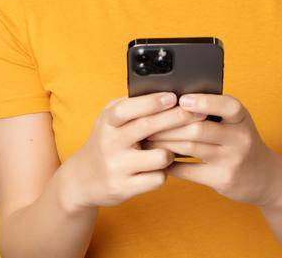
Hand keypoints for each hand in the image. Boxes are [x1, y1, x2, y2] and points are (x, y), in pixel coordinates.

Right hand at [58, 92, 207, 209]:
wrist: (83, 179)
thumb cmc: (106, 143)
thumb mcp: (109, 121)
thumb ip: (131, 107)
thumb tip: (167, 93)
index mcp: (106, 122)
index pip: (128, 109)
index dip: (151, 102)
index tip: (173, 96)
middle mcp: (109, 143)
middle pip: (147, 128)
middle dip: (176, 118)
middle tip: (198, 113)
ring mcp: (116, 166)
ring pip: (160, 157)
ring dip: (170, 153)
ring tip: (168, 151)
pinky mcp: (124, 188)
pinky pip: (158, 178)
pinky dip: (162, 173)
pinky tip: (157, 170)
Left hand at [142, 93, 281, 207]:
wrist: (265, 177)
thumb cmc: (240, 142)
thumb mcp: (236, 123)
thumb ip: (212, 111)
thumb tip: (171, 97)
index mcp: (241, 118)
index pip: (226, 105)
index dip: (203, 101)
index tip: (181, 99)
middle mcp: (240, 137)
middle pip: (198, 128)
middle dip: (168, 125)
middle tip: (146, 123)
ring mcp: (232, 160)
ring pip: (190, 148)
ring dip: (164, 143)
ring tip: (147, 139)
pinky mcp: (222, 179)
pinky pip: (189, 170)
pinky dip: (170, 164)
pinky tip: (158, 158)